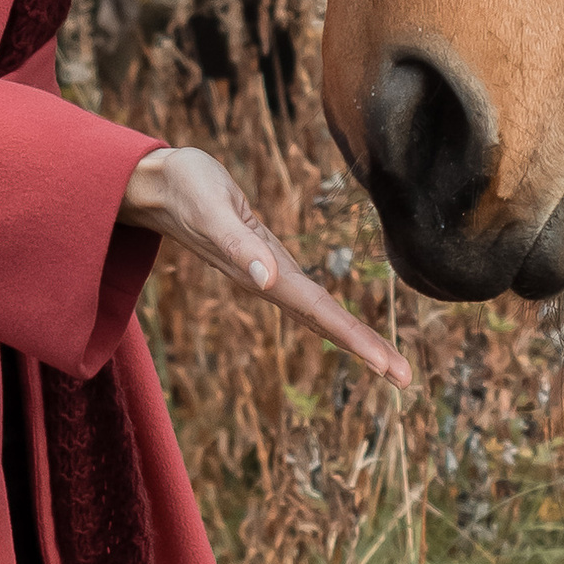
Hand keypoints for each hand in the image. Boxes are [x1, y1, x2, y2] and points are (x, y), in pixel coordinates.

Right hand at [118, 147, 409, 387]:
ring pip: (318, 312)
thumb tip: (266, 280)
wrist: (157, 183)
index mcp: (262, 275)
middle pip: (324, 322)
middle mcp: (268, 281)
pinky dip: (331, 314)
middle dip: (366, 350)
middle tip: (406, 379)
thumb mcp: (211, 210)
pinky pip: (307, 295)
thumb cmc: (184, 188)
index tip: (387, 365)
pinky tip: (342, 326)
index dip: (354, 338)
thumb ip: (237, 246)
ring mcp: (267, 273)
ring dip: (352, 337)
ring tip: (387, 362)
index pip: (319, 311)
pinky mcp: (266, 258)